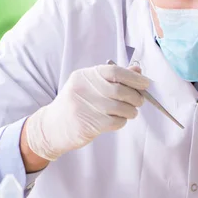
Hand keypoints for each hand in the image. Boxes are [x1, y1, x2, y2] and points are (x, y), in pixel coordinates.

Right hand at [25, 64, 149, 161]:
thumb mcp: (91, 86)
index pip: (115, 71)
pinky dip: (122, 121)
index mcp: (85, 76)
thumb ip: (114, 78)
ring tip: (130, 112)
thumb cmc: (77, 103)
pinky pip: (116, 122)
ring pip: (121, 108)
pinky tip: (118, 120)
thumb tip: (138, 70)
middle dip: (136, 96)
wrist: (52, 127)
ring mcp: (85, 107)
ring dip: (131, 111)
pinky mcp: (88, 124)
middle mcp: (83, 89)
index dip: (134, 77)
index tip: (146, 83)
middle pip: (120, 90)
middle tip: (140, 100)